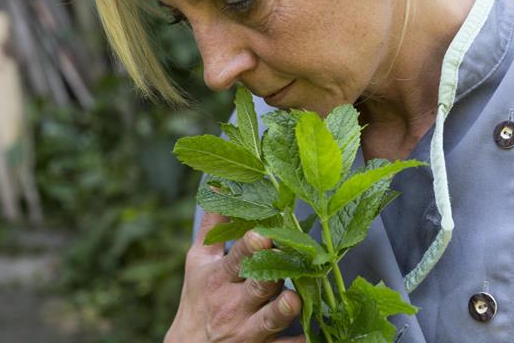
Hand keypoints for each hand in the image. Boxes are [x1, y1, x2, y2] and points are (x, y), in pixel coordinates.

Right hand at [165, 212, 304, 341]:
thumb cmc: (199, 298)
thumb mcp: (199, 262)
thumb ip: (213, 225)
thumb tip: (219, 186)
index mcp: (220, 277)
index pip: (236, 258)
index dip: (250, 247)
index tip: (263, 234)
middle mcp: (234, 304)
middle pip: (258, 285)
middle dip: (273, 272)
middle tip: (291, 258)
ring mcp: (249, 331)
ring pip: (271, 319)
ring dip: (284, 310)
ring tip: (296, 299)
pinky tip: (314, 336)